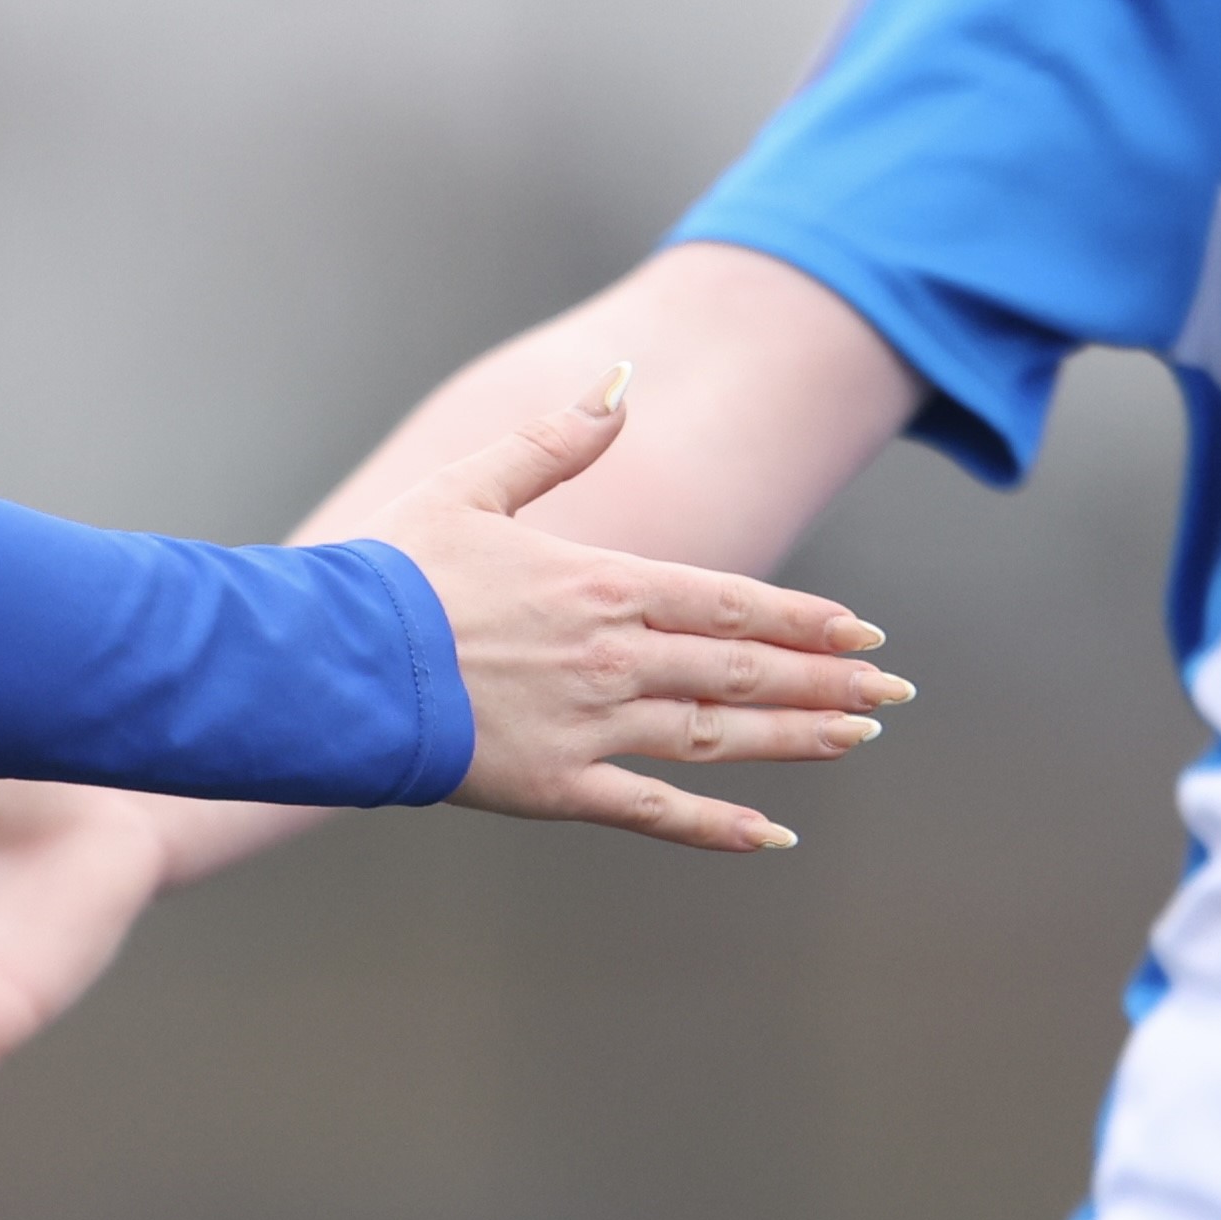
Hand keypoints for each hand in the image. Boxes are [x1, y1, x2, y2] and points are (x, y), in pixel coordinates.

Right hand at [330, 364, 909, 852]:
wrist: (326, 663)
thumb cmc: (389, 571)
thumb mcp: (473, 486)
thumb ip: (555, 442)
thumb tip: (618, 383)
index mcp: (602, 583)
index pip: (732, 601)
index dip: (805, 619)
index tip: (863, 631)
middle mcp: (613, 656)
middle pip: (744, 670)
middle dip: (828, 680)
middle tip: (894, 693)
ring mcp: (590, 726)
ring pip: (719, 738)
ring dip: (797, 740)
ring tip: (859, 740)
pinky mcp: (555, 789)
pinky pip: (654, 812)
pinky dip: (719, 827)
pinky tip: (774, 835)